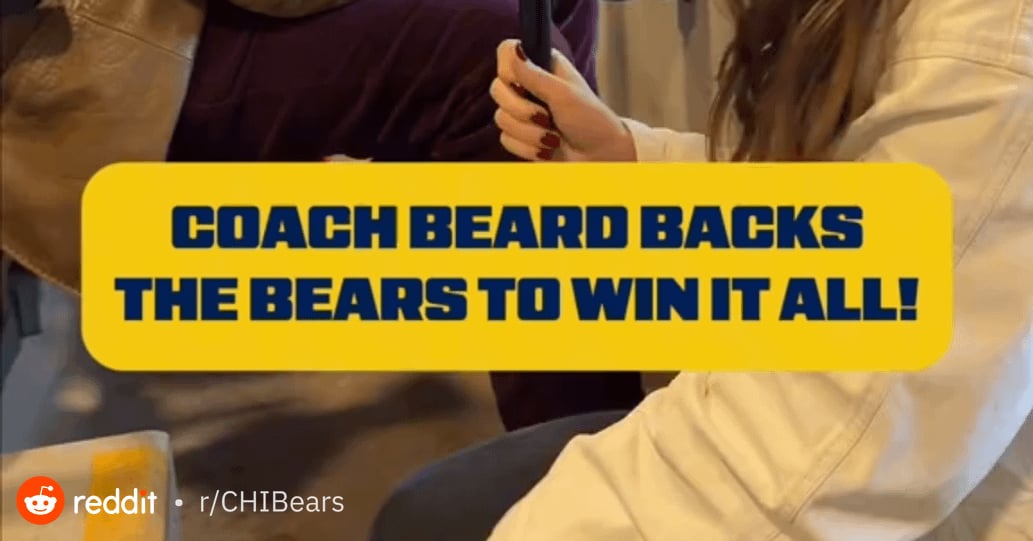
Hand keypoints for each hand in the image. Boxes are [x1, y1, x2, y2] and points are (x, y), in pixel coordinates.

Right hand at [490, 39, 636, 161]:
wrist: (599, 157)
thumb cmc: (591, 121)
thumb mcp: (564, 94)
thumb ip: (535, 75)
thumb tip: (514, 49)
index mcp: (542, 66)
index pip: (506, 54)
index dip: (508, 70)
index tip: (523, 84)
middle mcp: (529, 86)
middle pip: (497, 89)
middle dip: (522, 111)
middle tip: (546, 118)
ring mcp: (523, 112)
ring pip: (501, 119)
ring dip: (530, 134)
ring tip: (553, 138)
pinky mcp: (520, 136)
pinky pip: (506, 140)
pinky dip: (528, 148)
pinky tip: (547, 149)